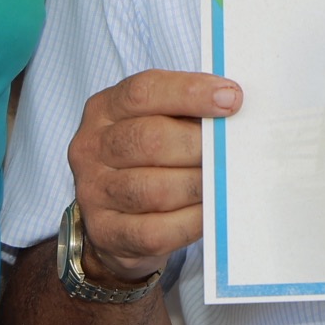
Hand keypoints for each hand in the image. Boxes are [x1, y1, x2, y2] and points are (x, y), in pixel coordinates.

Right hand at [67, 70, 240, 281]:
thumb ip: (186, 113)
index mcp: (104, 110)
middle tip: (234, 150)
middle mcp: (91, 148)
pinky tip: (210, 211)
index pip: (144, 92)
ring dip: (199, 185)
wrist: (115, 222)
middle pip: (150, 139)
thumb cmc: (147, 161)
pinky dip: (191, 221)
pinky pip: (156, 231)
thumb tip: (234, 108)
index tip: (232, 99)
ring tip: (225, 182)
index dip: (190, 92)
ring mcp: (94, 193)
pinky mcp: (106, 233)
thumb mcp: (157, 123)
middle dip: (200, 145)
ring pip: (154, 189)